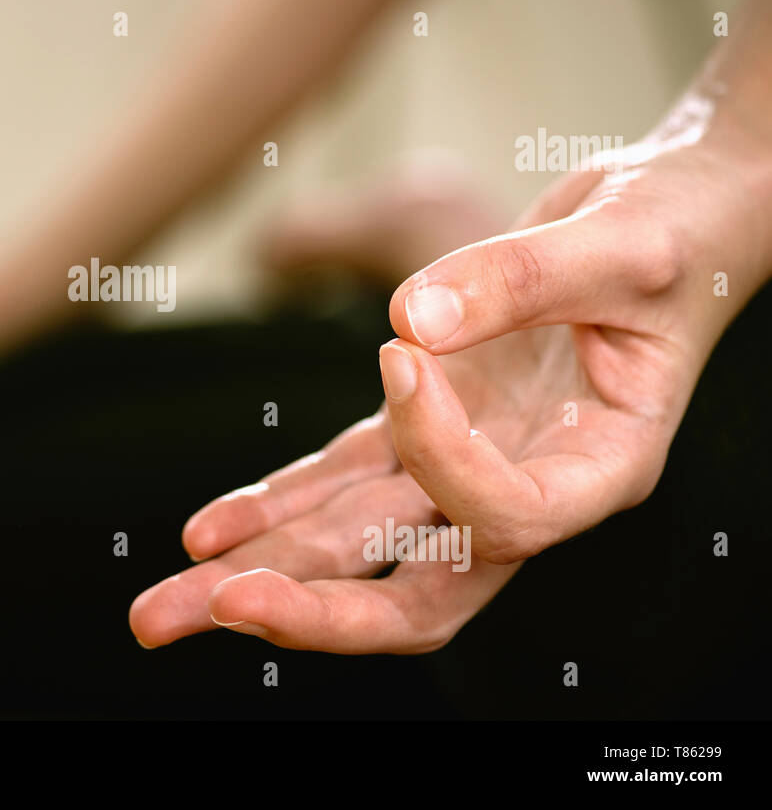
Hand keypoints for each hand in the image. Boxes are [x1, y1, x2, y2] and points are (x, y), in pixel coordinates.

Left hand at [131, 135, 766, 651]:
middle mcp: (525, 489)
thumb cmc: (667, 234)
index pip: (504, 516)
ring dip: (260, 574)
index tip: (403, 354)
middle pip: (416, 595)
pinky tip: (205, 532)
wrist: (660, 220)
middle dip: (310, 610)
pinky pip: (339, 483)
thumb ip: (520, 280)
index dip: (440, 454)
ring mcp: (464, 464)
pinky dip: (274, 504)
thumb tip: (405, 324)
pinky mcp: (421, 426)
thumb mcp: (620, 245)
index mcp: (600, 470)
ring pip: (357, 548)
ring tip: (163, 606)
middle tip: (214, 611)